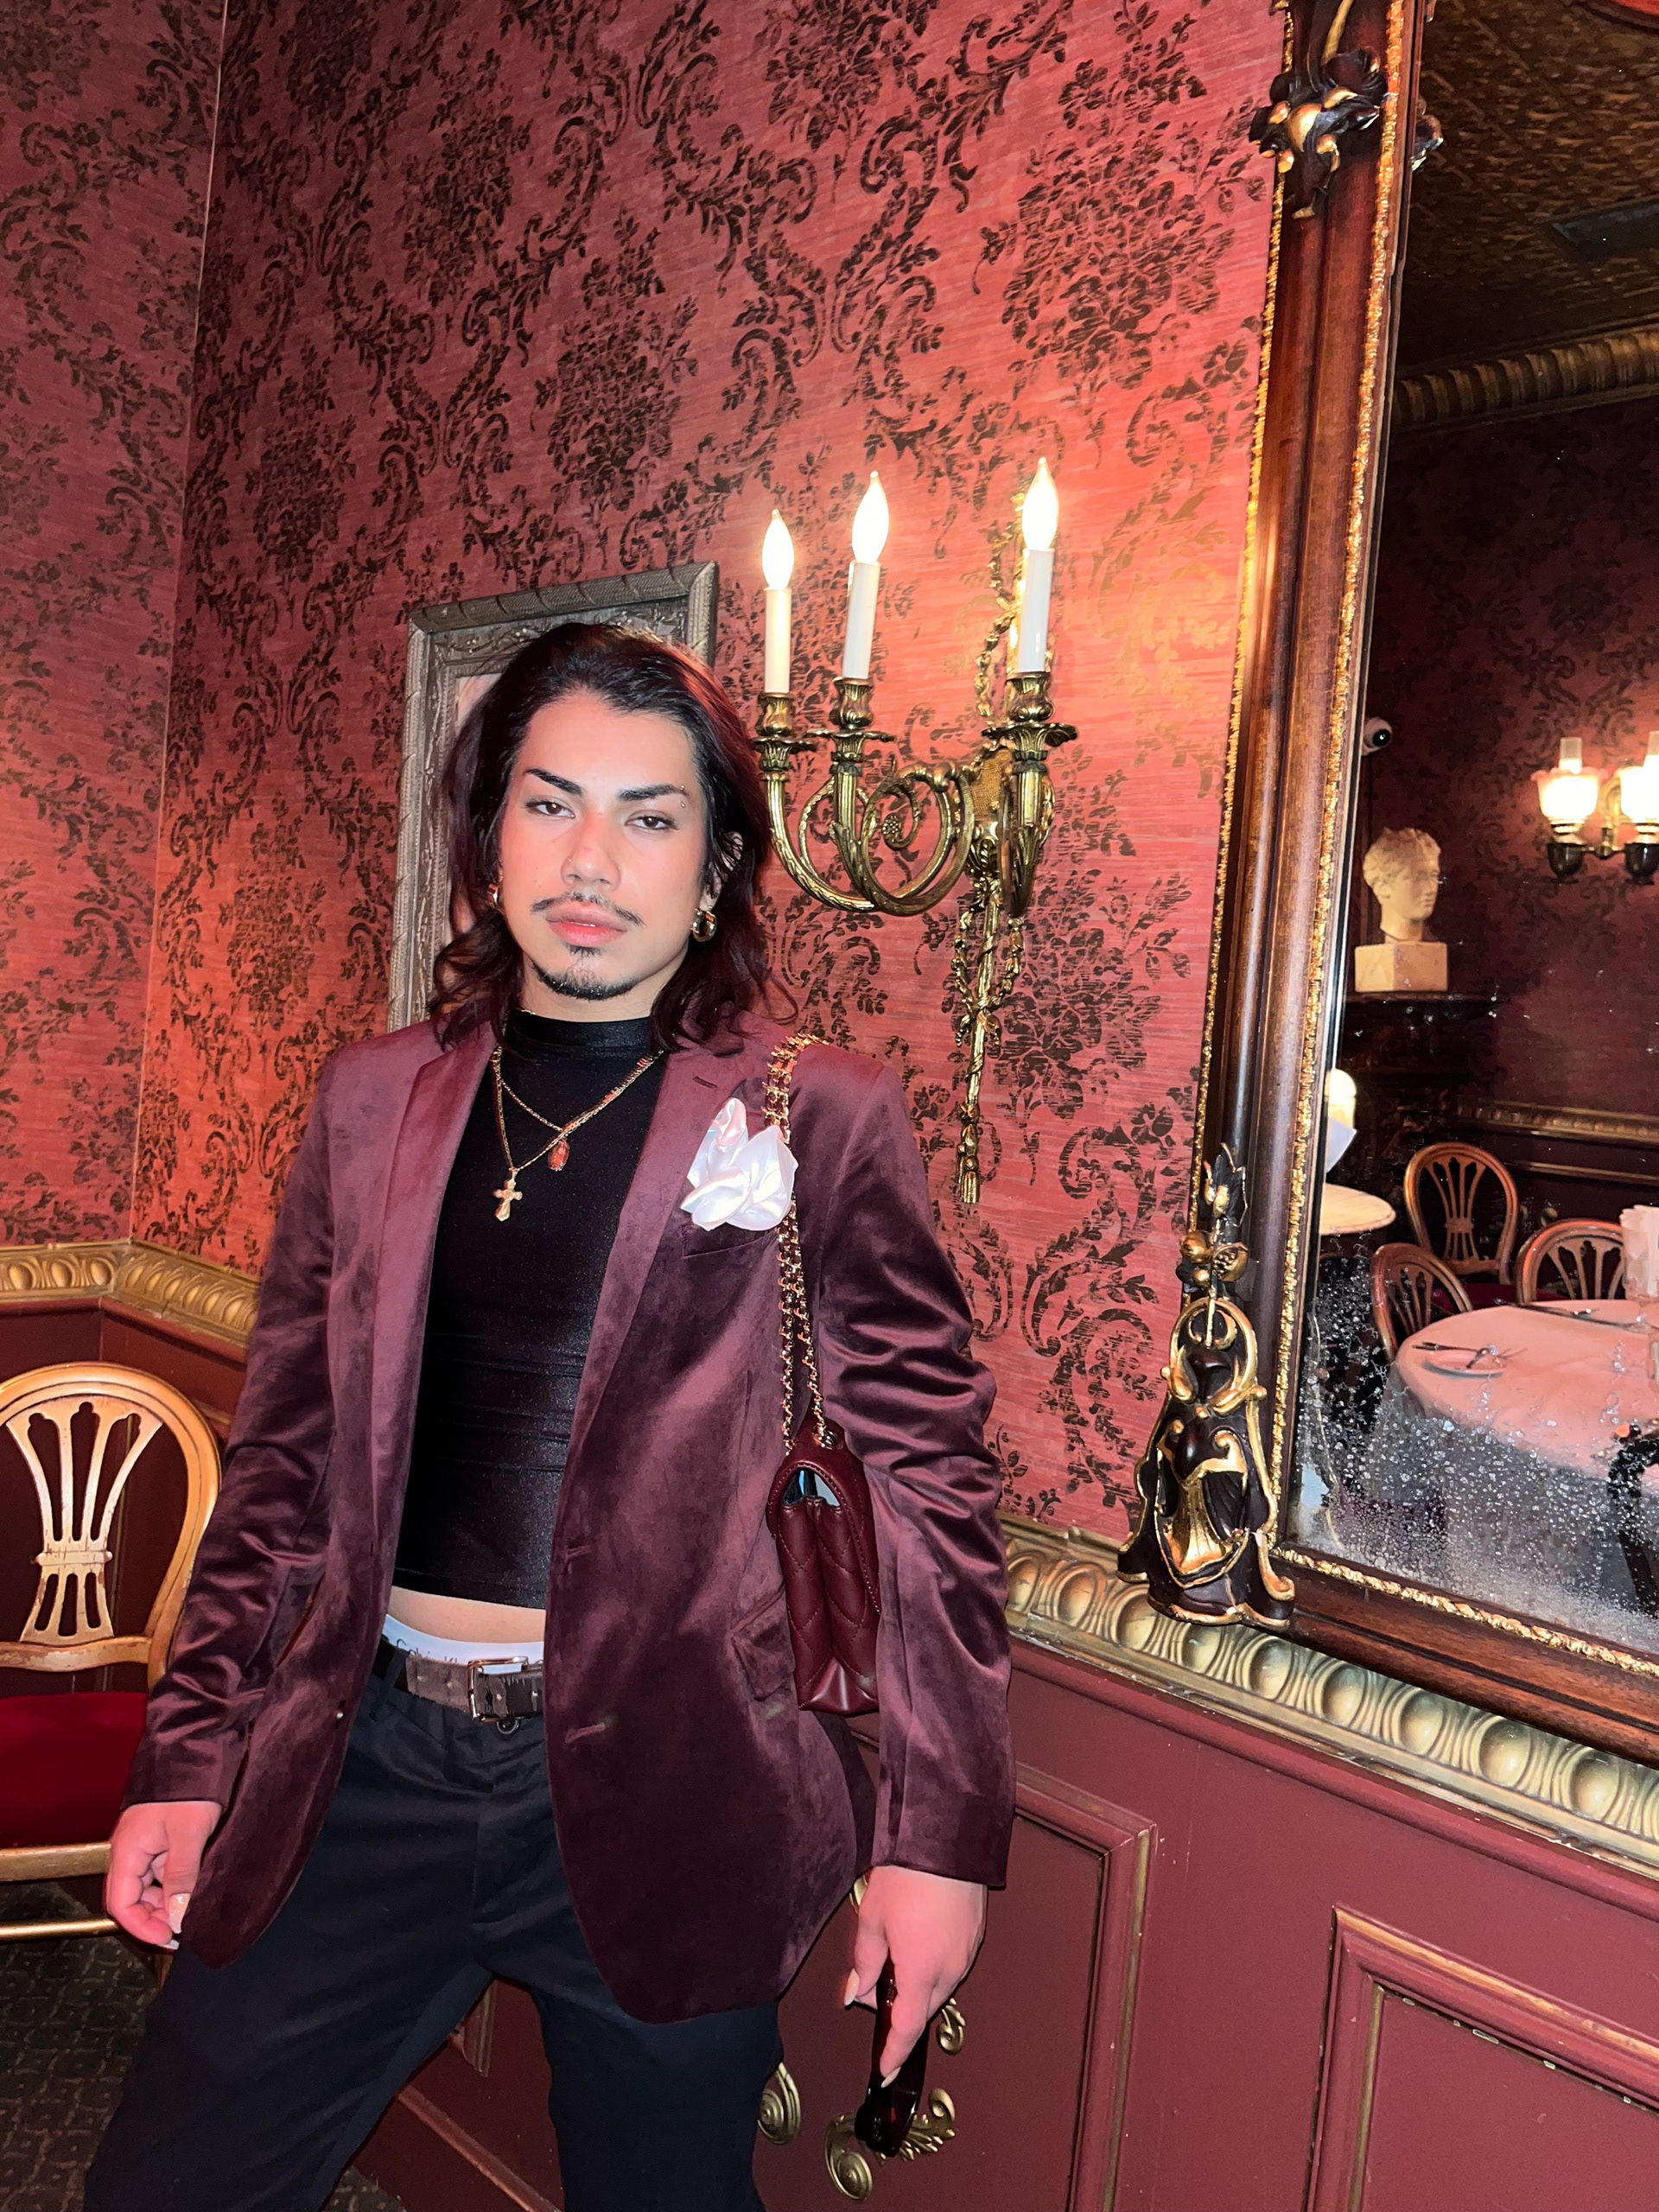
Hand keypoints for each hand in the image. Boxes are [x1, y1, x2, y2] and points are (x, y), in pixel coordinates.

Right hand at [106, 1800, 221, 1948]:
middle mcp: (128, 1851)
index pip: (121, 1905)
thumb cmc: (188, 1788)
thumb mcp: (188, 1835)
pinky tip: (192, 1887)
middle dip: (153, 1917)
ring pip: (146, 1886)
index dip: (142, 1926)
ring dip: (164, 1901)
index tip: (169, 1937)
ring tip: (191, 1908)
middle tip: (183, 1927)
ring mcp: (143, 1844)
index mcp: (126, 1851)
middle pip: (130, 1898)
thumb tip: (176, 1918)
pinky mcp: (158, 1838)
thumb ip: (180, 1877)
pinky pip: (158, 1871)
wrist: (195, 1749)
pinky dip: (172, 1884)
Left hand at [844, 1864, 985, 2082]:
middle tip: (874, 1994)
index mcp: (921, 1969)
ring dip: (918, 1987)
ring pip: (940, 1987)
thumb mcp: (872, 1917)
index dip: (894, 2053)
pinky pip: (953, 1964)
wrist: (945, 1835)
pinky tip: (917, 1945)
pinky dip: (934, 1967)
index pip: (906, 2027)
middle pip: (924, 2008)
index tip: (884, 2070)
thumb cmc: (907, 1873)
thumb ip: (864, 1961)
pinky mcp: (975, 1933)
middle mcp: (949, 1967)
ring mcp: (966, 1951)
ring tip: (894, 1962)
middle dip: (901, 2012)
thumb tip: (855, 1993)